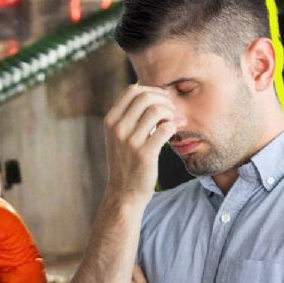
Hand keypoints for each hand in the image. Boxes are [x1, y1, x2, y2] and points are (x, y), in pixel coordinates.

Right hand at [104, 85, 177, 202]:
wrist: (124, 192)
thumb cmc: (127, 160)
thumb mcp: (120, 135)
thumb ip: (131, 115)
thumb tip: (156, 92)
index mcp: (110, 120)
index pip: (132, 90)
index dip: (151, 90)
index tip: (161, 100)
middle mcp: (118, 128)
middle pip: (145, 96)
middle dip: (163, 99)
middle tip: (171, 111)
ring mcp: (130, 141)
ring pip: (157, 110)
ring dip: (170, 113)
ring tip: (172, 122)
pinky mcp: (145, 153)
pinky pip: (166, 128)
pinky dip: (173, 127)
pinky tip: (172, 133)